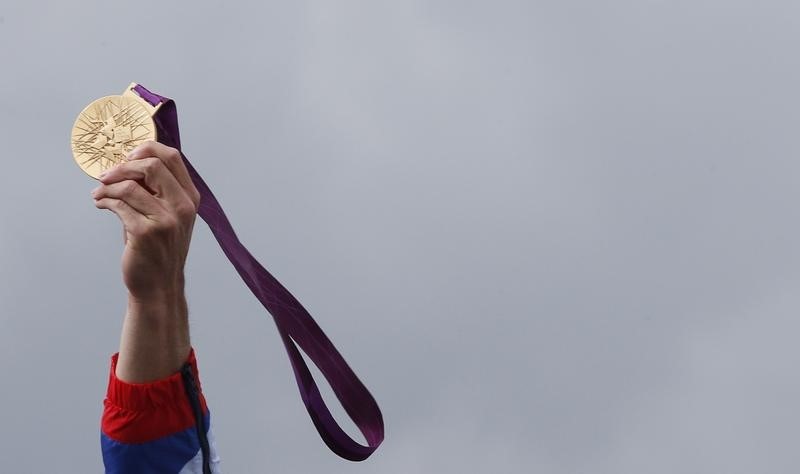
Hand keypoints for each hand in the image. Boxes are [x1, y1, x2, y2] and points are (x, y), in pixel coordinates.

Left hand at [92, 141, 200, 299]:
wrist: (159, 285)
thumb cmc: (159, 249)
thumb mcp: (168, 215)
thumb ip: (156, 190)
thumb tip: (127, 163)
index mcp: (190, 197)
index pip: (172, 157)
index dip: (146, 149)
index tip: (127, 158)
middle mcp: (182, 206)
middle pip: (152, 164)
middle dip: (123, 166)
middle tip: (107, 175)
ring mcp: (166, 220)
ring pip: (130, 185)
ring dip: (107, 186)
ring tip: (99, 194)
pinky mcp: (146, 232)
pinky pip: (118, 204)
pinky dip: (104, 201)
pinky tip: (101, 204)